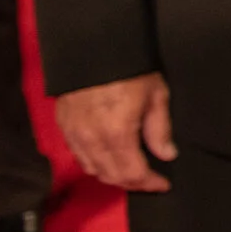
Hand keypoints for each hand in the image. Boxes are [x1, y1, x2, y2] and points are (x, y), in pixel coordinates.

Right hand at [57, 73, 175, 191]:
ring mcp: (74, 135)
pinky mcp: (63, 126)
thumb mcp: (156, 95)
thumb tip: (166, 154)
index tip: (163, 184)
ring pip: (92, 169)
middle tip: (149, 180)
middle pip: (111, 176)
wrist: (94, 47)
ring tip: (131, 171)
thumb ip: (159, 129)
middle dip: (132, 183)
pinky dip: (95, 163)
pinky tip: (108, 158)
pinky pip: (78, 156)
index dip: (149, 183)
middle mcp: (92, 140)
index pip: (133, 173)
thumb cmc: (132, 69)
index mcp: (117, 134)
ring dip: (112, 175)